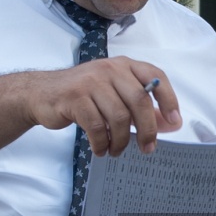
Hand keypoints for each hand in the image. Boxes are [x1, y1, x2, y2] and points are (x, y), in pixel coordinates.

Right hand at [24, 57, 181, 155]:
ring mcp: (91, 81)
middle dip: (147, 130)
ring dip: (120, 141)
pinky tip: (100, 149)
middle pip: (139, 101)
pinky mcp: (74, 97)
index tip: (174, 122)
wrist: (42, 94)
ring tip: (116, 151)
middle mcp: (110, 68)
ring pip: (118, 117)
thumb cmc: (83, 96)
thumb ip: (141, 107)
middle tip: (147, 148)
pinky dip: (101, 143)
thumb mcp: (114, 95)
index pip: (155, 76)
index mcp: (124, 65)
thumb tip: (171, 124)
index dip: (169, 99)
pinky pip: (96, 126)